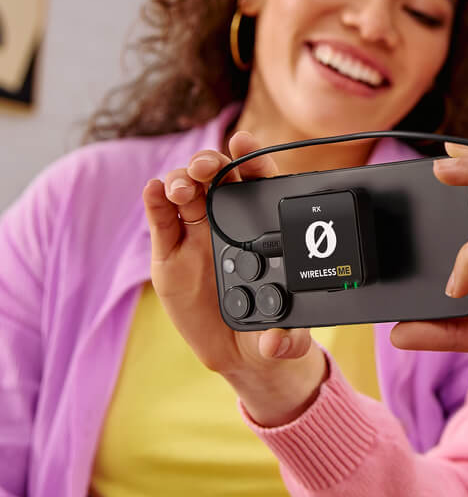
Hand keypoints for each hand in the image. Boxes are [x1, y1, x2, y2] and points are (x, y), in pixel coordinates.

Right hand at [143, 130, 326, 426]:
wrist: (235, 354)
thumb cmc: (267, 332)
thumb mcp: (284, 339)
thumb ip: (284, 341)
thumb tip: (274, 343)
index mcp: (262, 229)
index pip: (259, 184)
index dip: (253, 160)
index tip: (245, 143)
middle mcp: (228, 223)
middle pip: (218, 179)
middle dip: (212, 163)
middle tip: (208, 165)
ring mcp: (197, 233)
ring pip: (187, 192)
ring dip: (183, 180)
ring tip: (182, 187)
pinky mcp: (169, 252)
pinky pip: (161, 220)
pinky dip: (155, 200)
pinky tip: (154, 190)